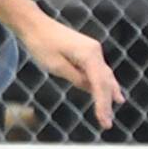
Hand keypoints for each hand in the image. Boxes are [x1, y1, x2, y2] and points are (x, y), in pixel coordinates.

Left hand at [17, 13, 123, 129]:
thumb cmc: (42, 44)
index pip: (99, 84)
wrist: (34, 25)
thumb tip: (89, 88)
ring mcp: (92, 50)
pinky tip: (108, 92)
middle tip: (107, 122)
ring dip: (108, 93)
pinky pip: (98, 70)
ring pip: (104, 75)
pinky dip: (102, 83)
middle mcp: (95, 51)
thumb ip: (76, 78)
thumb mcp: (57, 66)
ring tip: (113, 110)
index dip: (102, 104)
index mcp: (89, 54)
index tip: (104, 120)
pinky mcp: (86, 51)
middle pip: (105, 81)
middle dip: (107, 102)